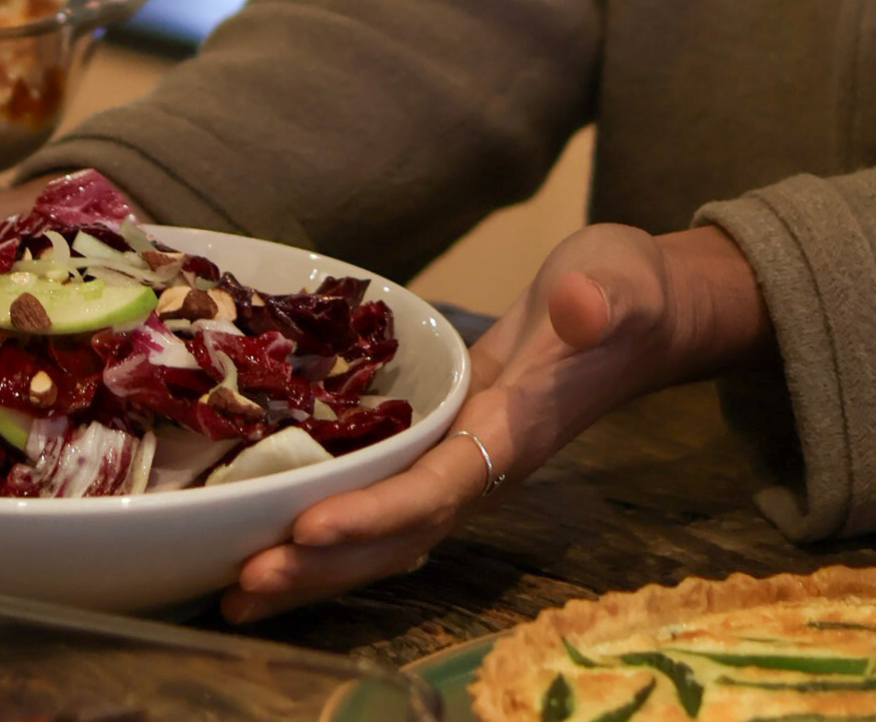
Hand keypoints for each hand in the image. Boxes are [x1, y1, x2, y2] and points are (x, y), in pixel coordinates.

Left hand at [219, 223, 772, 622]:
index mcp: (513, 435)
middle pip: (398, 537)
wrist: (637, 311)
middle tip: (242, 586)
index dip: (375, 516)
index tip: (308, 531)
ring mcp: (458, 465)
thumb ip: (601, 301)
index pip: (438, 490)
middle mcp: (481, 468)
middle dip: (323, 567)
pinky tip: (275, 543)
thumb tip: (581, 307)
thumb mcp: (618, 281)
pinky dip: (328, 533)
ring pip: (383, 535)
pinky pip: (379, 505)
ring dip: (316, 569)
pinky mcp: (438, 450)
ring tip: (238, 595)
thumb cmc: (624, 293)